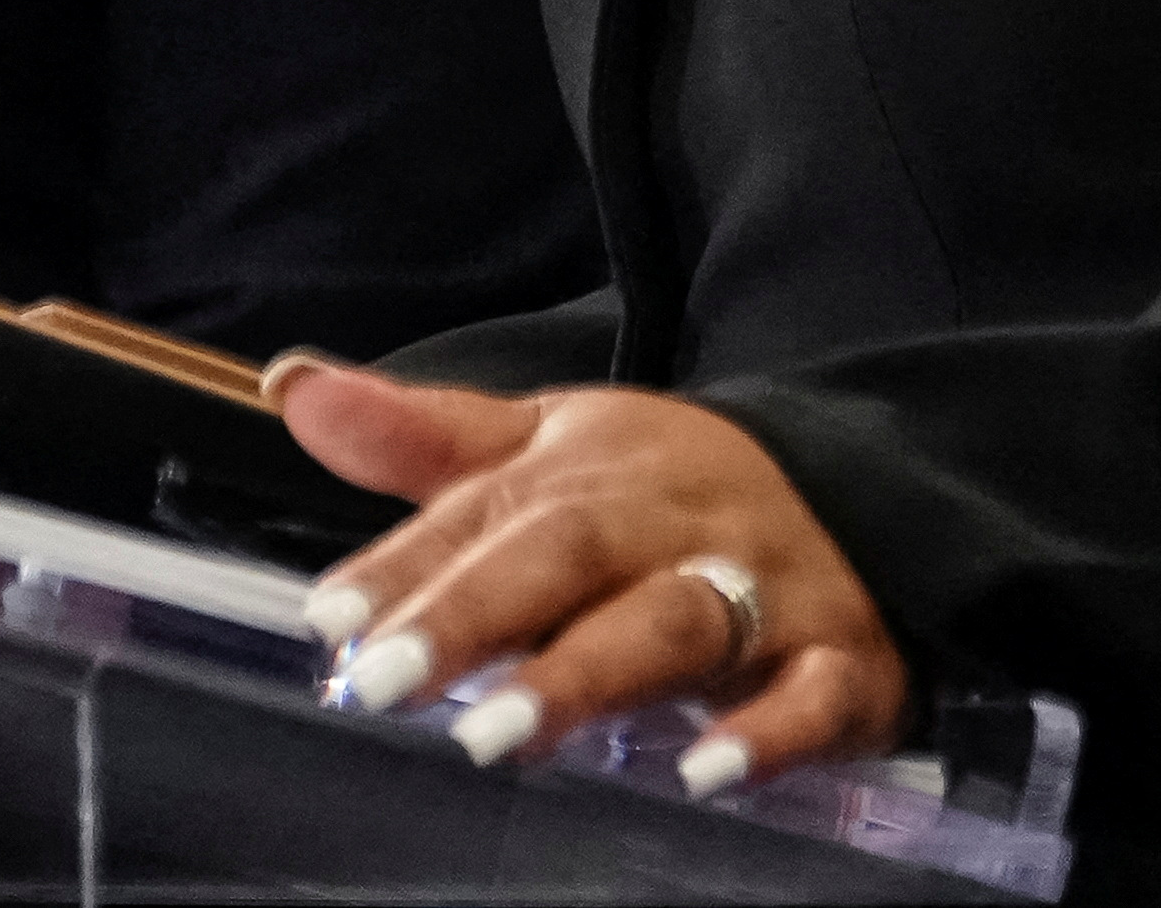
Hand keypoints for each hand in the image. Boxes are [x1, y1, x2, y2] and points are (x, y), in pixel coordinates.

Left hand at [274, 360, 907, 797]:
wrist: (869, 496)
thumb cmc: (674, 491)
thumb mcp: (553, 445)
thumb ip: (422, 438)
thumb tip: (291, 386)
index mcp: (597, 468)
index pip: (486, 510)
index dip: (406, 563)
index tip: (330, 614)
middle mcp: (674, 521)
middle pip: (567, 553)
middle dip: (473, 615)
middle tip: (381, 681)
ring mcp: (765, 591)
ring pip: (675, 620)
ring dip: (587, 674)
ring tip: (497, 733)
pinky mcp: (842, 662)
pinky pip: (812, 694)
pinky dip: (765, 733)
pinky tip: (705, 774)